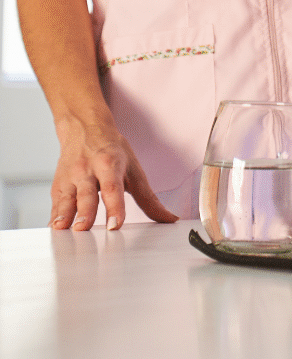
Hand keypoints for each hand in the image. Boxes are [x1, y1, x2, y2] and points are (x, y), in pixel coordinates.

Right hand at [50, 115, 176, 229]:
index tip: (115, 224)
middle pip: (87, 195)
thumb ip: (149, 199)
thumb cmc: (113, 152)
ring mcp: (70, 178)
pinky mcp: (58, 186)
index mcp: (110, 165)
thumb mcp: (134, 171)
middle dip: (85, 213)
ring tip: (63, 230)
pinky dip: (54, 217)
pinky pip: (55, 204)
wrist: (85, 128)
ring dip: (64, 216)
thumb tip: (170, 220)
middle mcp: (88, 171)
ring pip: (66, 199)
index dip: (114, 206)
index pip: (113, 188)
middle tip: (83, 229)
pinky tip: (55, 229)